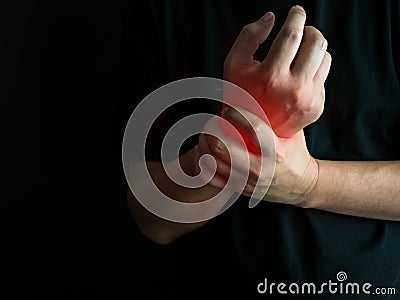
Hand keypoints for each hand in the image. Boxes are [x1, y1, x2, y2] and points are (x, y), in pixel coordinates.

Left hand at [196, 107, 317, 205]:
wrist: (301, 186)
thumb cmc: (295, 154)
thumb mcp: (292, 133)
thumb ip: (275, 117)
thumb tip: (254, 94)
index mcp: (276, 153)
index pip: (253, 128)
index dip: (237, 114)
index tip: (228, 109)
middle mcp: (260, 169)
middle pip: (223, 147)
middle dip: (212, 130)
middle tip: (211, 122)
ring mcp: (247, 182)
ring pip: (213, 162)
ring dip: (205, 145)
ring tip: (205, 134)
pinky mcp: (239, 189)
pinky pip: (211, 177)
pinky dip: (203, 162)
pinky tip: (203, 151)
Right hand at [223, 6, 331, 137]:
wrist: (252, 133)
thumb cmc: (241, 94)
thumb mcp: (234, 64)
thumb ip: (249, 36)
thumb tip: (271, 18)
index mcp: (270, 76)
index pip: (292, 35)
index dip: (296, 17)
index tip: (296, 11)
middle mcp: (293, 89)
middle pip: (316, 42)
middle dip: (310, 29)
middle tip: (301, 29)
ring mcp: (308, 99)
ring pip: (324, 57)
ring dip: (313, 47)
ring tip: (299, 52)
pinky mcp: (317, 106)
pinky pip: (323, 75)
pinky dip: (313, 68)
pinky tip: (298, 74)